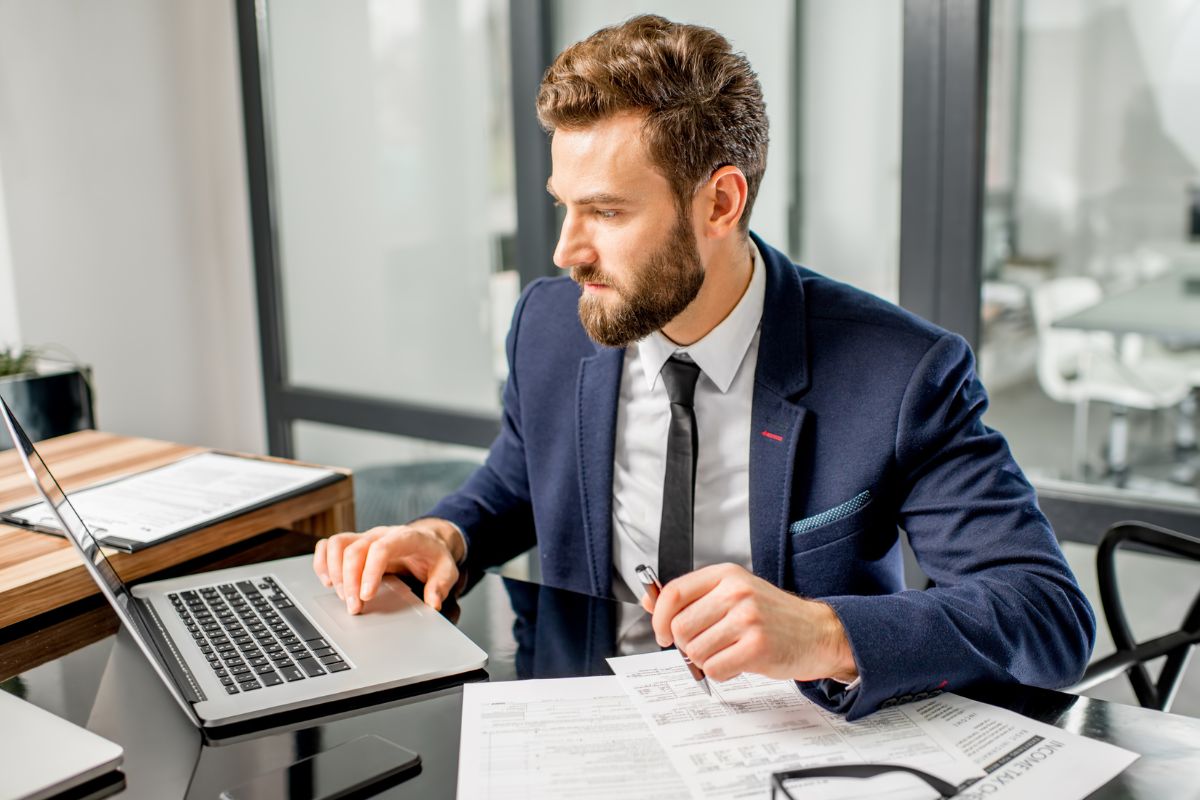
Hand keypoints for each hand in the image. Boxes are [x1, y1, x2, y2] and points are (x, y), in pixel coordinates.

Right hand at [312, 518, 463, 614]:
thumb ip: (441, 585)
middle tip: (355, 608)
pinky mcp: (354, 543)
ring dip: (334, 572)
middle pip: (354, 550)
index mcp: (404, 537)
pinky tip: (328, 582)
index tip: (367, 596)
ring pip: (337, 544)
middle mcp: (380, 534)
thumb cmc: (433, 555)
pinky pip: (329, 545)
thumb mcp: (447, 569)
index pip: (381, 548)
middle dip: (350, 582)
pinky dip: (322, 562)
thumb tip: (433, 603)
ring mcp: (365, 537)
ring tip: (343, 597)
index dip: (370, 572)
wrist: (427, 540)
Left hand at [642, 563, 857, 683]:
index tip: (662, 633)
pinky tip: (738, 662)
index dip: (659, 618)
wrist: (817, 632)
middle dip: (687, 644)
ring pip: (695, 651)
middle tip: (708, 644)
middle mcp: (736, 592)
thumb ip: (691, 597)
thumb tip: (649, 601)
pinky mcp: (757, 647)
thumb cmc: (773, 615)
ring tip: (729, 651)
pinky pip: (715, 669)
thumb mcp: (732, 594)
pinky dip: (721, 672)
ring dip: (706, 660)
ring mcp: (748, 619)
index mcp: (726, 575)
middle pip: (680, 627)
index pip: (674, 593)